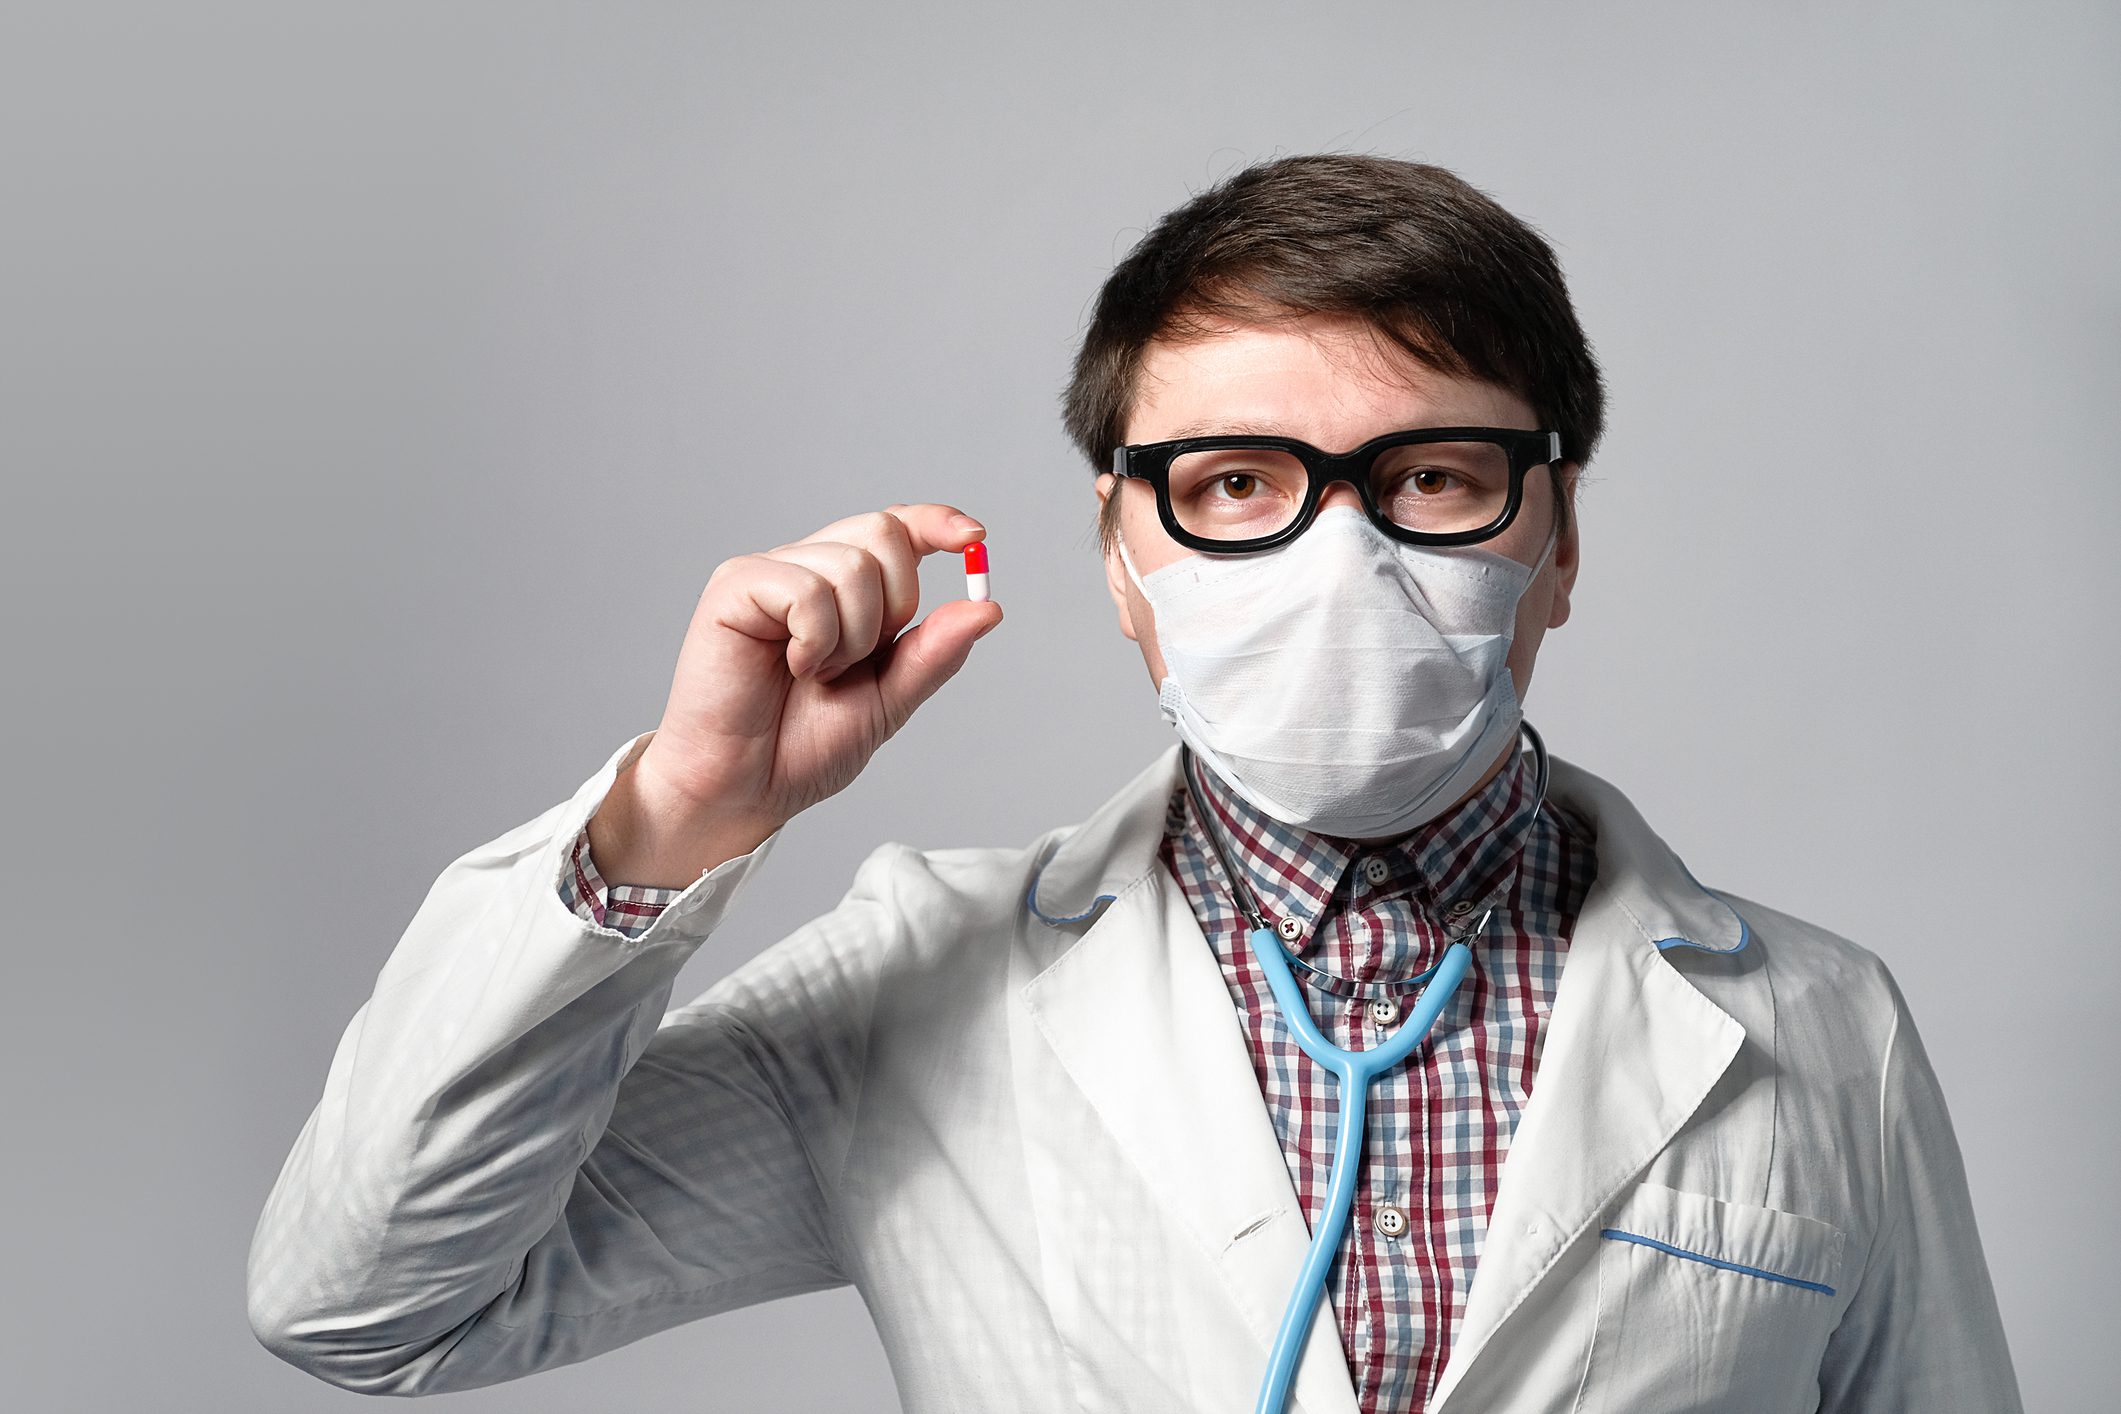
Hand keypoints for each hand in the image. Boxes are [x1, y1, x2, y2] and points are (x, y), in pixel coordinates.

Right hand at [604, 503, 1002, 877]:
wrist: (745, 788)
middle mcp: (807, 569)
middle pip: (883, 533)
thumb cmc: (800, 747)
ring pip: (853, 564)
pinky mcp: (735, 587)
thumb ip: (935, 653)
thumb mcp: (890, 700)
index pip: (897, 528)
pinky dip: (815, 639)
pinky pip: (806, 589)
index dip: (936, 524)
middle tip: (859, 659)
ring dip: (852, 637)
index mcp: (845, 590)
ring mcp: (769, 573)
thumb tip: (988, 609)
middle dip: (896, 605)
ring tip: (816, 674)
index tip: (974, 540)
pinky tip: (792, 666)